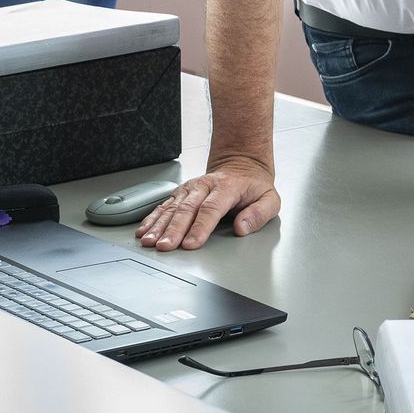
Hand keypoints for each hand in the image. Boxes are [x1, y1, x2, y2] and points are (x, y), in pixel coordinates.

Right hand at [135, 157, 280, 251]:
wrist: (242, 165)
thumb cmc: (254, 186)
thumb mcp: (270, 199)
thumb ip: (259, 214)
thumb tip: (242, 228)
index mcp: (227, 187)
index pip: (211, 209)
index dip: (200, 228)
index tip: (190, 244)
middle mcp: (205, 185)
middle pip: (187, 209)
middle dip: (174, 230)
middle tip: (165, 247)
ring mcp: (191, 188)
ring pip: (172, 207)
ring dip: (159, 225)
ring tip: (149, 241)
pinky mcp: (181, 192)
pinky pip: (164, 205)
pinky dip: (152, 218)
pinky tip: (144, 230)